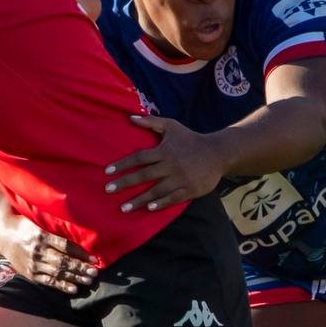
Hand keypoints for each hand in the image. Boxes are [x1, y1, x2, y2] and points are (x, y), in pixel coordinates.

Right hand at [0, 216, 98, 295]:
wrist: (2, 235)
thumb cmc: (24, 225)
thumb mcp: (38, 221)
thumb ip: (54, 227)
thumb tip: (79, 230)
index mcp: (41, 235)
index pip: (65, 246)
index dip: (81, 253)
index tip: (94, 258)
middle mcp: (37, 250)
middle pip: (63, 261)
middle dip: (80, 268)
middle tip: (94, 272)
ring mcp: (33, 263)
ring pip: (57, 272)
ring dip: (74, 277)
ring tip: (88, 281)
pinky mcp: (30, 273)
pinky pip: (48, 281)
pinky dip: (61, 286)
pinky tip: (73, 289)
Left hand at [104, 116, 226, 213]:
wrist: (218, 153)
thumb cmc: (191, 139)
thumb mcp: (172, 126)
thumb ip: (151, 122)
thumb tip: (130, 117)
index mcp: (164, 151)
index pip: (139, 158)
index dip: (123, 164)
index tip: (107, 171)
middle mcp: (171, 166)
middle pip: (144, 176)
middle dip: (125, 183)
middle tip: (108, 190)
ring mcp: (180, 179)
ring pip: (156, 191)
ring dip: (139, 200)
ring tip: (124, 208)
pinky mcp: (190, 190)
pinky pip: (173, 198)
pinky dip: (161, 203)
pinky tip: (149, 208)